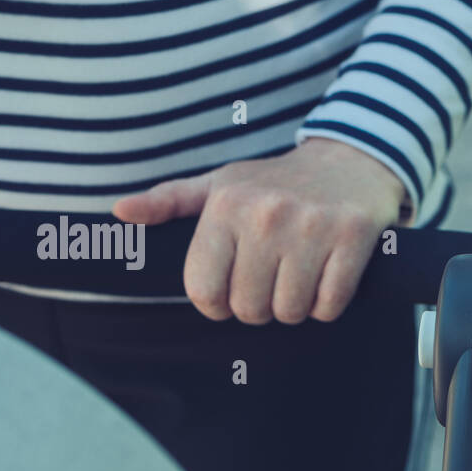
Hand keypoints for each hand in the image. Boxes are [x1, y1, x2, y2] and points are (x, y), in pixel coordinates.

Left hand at [112, 138, 407, 323]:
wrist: (350, 159)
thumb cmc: (273, 182)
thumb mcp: (218, 185)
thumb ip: (167, 202)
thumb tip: (119, 210)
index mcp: (226, 205)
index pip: (204, 291)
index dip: (216, 303)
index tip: (229, 290)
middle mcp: (266, 214)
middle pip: (248, 308)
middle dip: (258, 306)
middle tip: (269, 279)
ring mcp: (312, 226)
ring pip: (289, 311)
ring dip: (293, 307)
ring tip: (297, 277)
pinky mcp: (352, 236)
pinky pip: (329, 306)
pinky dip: (326, 304)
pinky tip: (325, 276)